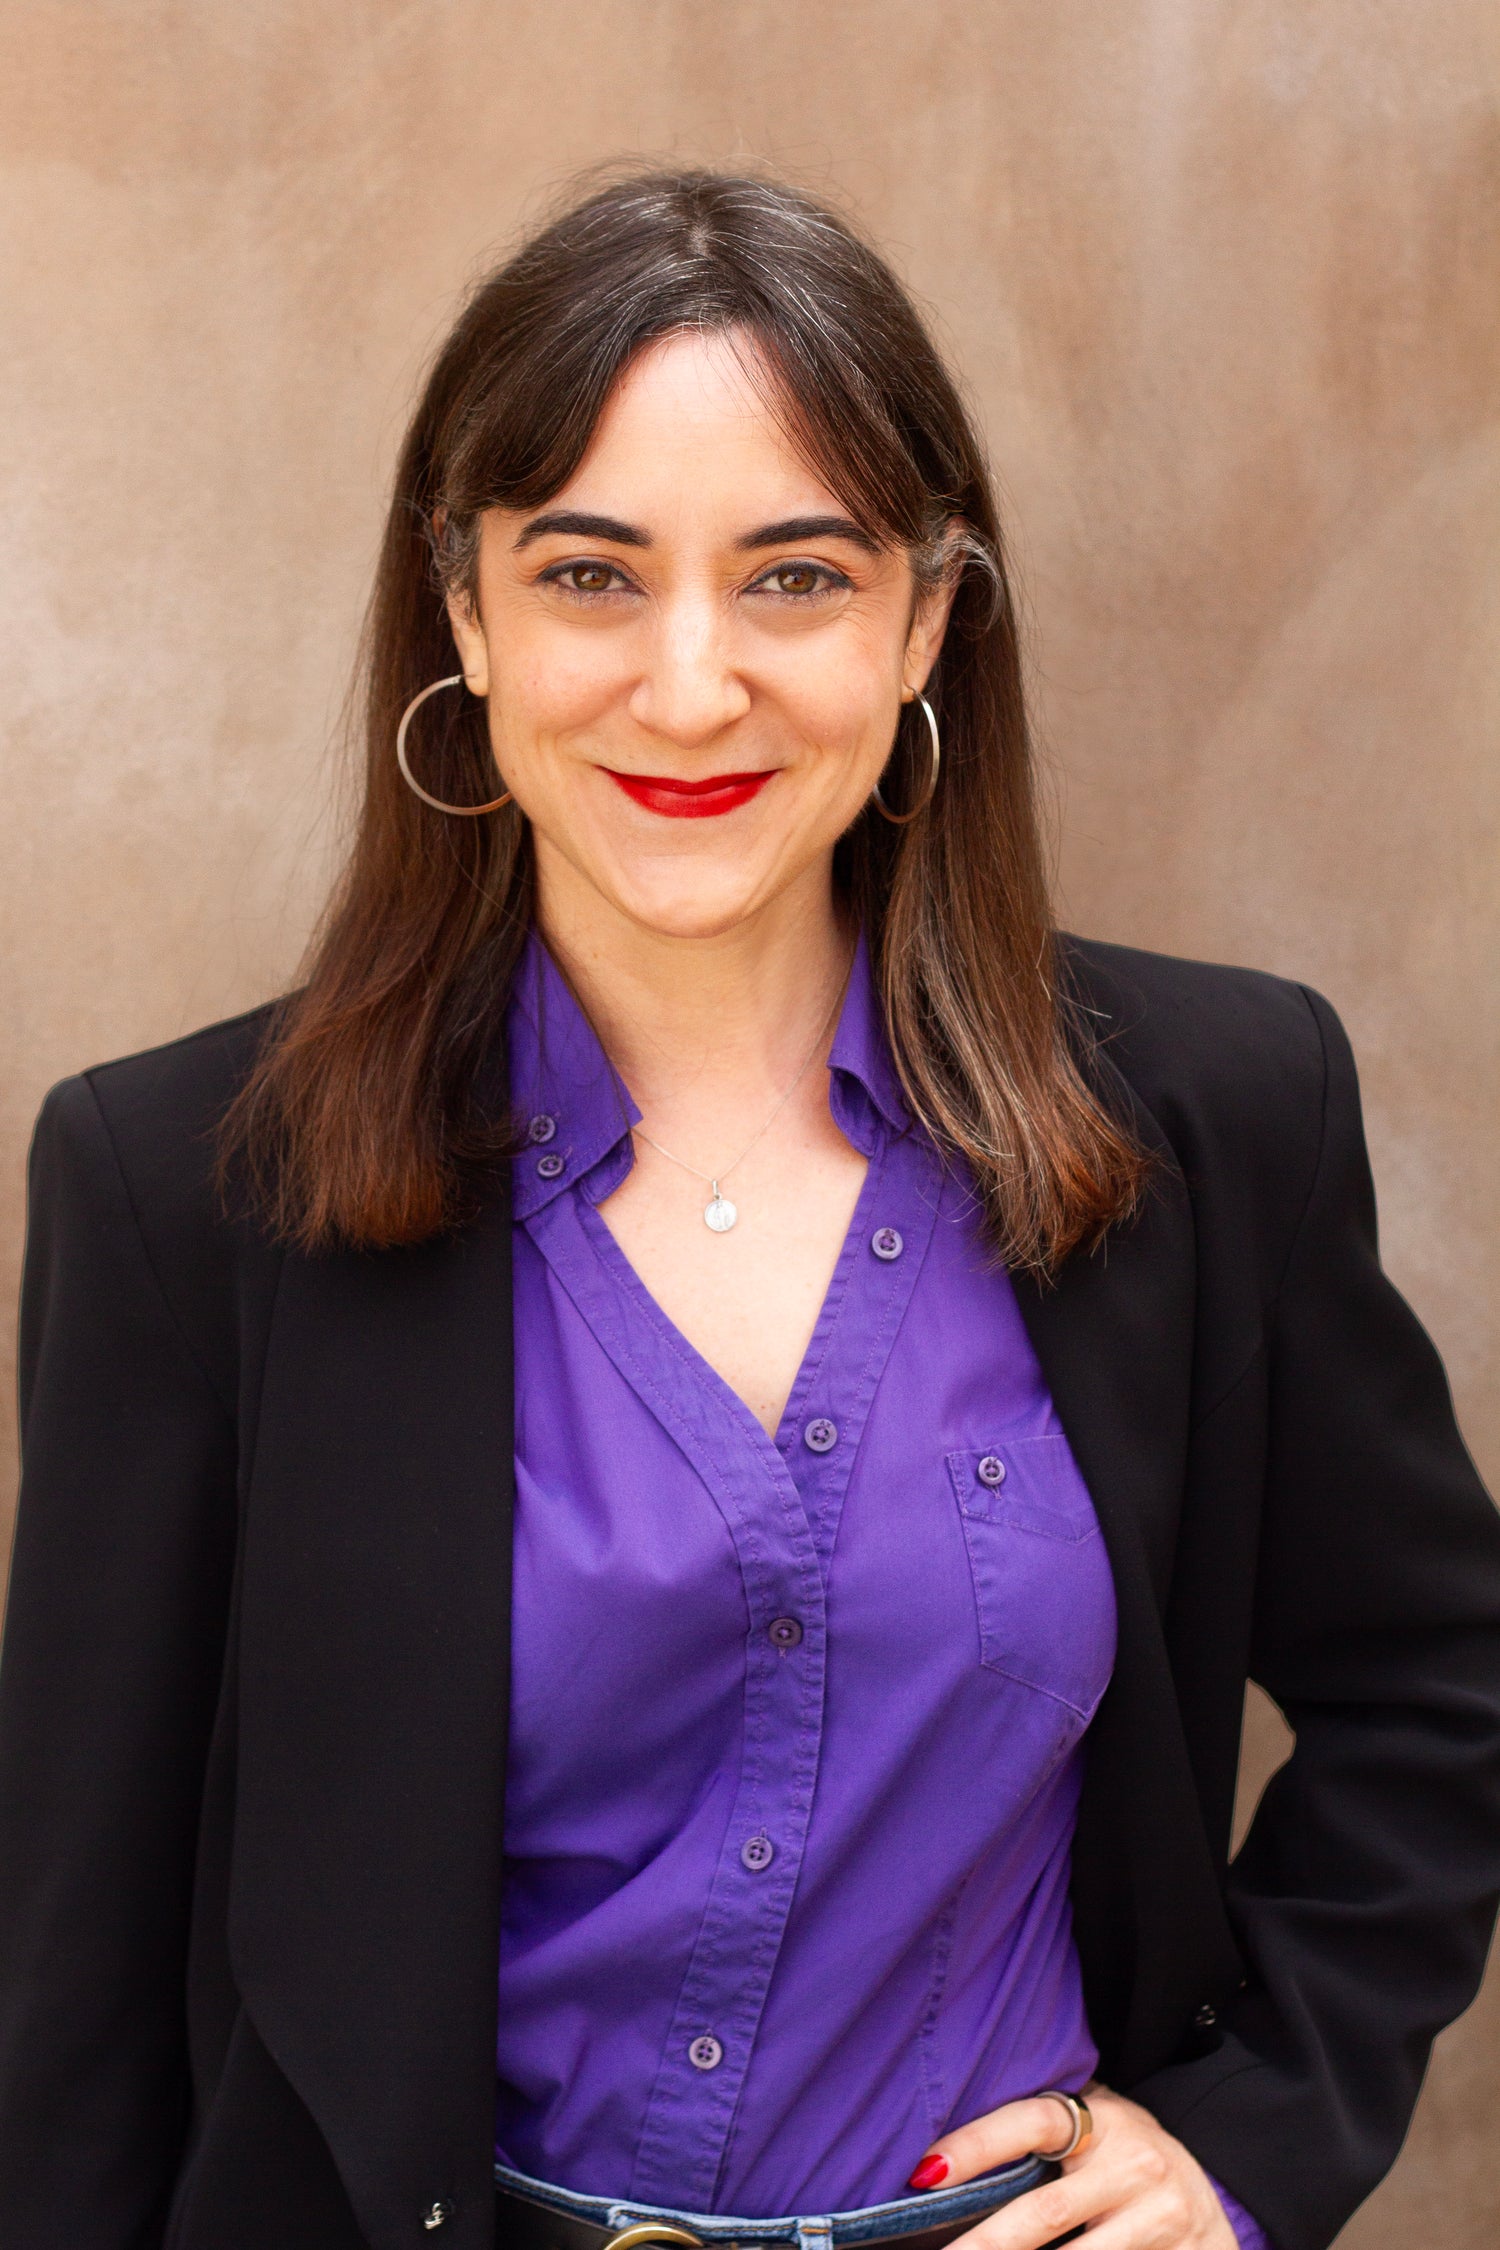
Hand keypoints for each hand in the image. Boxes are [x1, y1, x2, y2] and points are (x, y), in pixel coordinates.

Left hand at [910, 2083, 1236, 2248]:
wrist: (1214, 2199)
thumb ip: (1043, 2129)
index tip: (925, 2172)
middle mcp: (1133, 2165)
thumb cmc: (1128, 2160)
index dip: (976, 2145)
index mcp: (1103, 2121)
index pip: (1030, 2123)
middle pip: (1044, 2214)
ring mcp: (1158, 2218)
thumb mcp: (1097, 2128)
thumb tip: (944, 2154)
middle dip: (985, 2243)